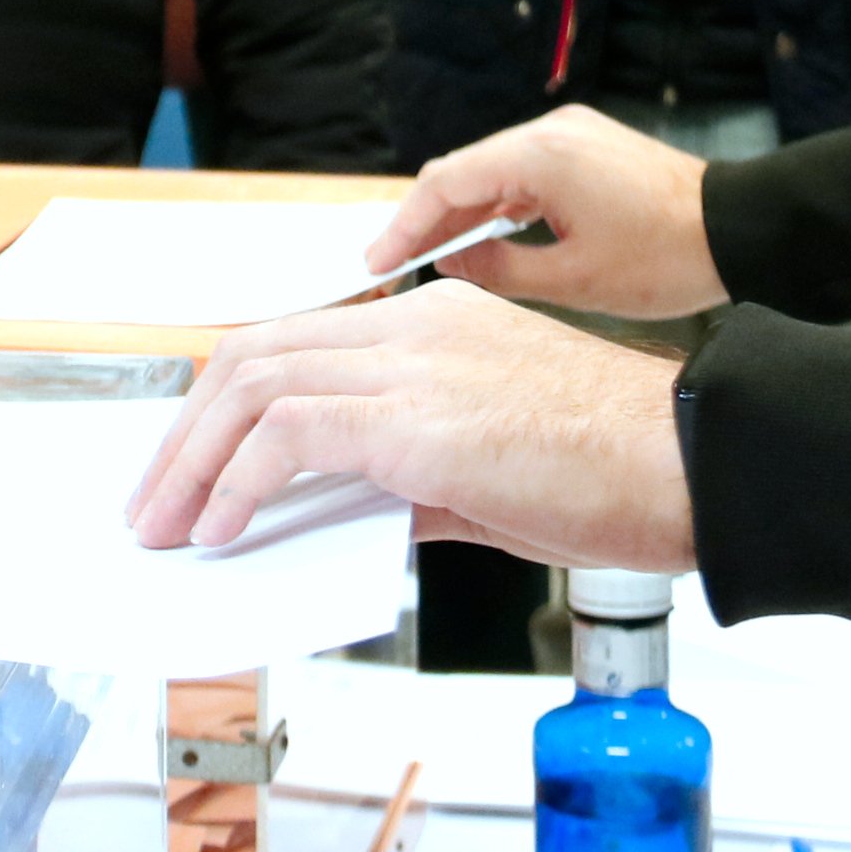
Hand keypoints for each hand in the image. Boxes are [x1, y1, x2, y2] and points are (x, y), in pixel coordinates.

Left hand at [126, 281, 695, 570]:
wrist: (695, 463)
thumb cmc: (621, 471)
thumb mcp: (494, 465)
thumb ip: (414, 476)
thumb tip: (349, 513)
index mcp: (431, 322)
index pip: (292, 342)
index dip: (225, 401)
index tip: (192, 459)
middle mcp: (411, 326)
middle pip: (251, 355)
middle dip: (185, 431)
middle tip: (155, 499)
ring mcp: (410, 367)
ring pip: (253, 386)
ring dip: (192, 461)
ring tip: (168, 524)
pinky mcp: (414, 421)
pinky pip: (289, 436)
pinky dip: (238, 482)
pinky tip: (224, 529)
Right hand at [363, 105, 727, 318]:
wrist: (745, 229)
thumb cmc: (668, 258)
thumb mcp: (576, 281)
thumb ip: (500, 269)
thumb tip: (450, 260)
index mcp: (539, 158)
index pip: (444, 184)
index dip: (404, 225)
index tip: (377, 261)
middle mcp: (550, 132)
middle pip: (463, 170)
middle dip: (426, 217)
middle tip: (394, 262)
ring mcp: (571, 134)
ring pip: (493, 169)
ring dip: (463, 209)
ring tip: (434, 254)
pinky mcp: (589, 144)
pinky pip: (525, 169)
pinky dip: (499, 200)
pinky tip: (488, 233)